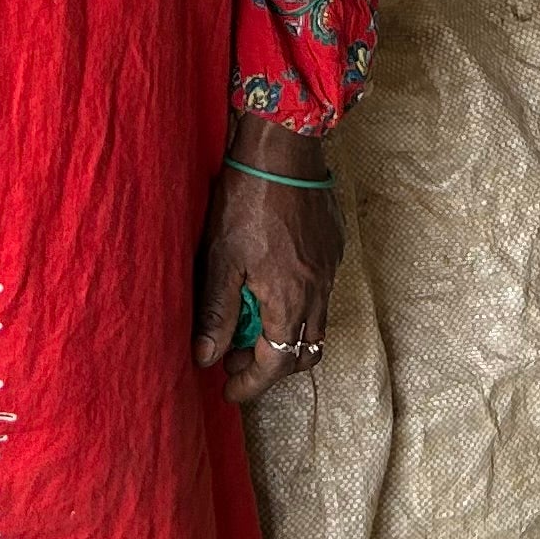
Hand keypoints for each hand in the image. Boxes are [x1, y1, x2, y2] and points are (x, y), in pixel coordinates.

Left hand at [192, 114, 340, 406]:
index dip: (250, 385)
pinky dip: (299, 305)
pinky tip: (272, 285)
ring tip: (252, 324)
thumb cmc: (247, 200)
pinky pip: (322, 293)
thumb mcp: (221, 258)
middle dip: (272, 367)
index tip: (229, 389)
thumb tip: (206, 357)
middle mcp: (317, 293)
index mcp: (289, 302)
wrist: (283, 149)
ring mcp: (329, 270)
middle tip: (237, 358)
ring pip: (316, 325)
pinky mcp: (333, 248)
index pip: (274, 367)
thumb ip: (216, 312)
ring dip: (287, 337)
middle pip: (303, 354)